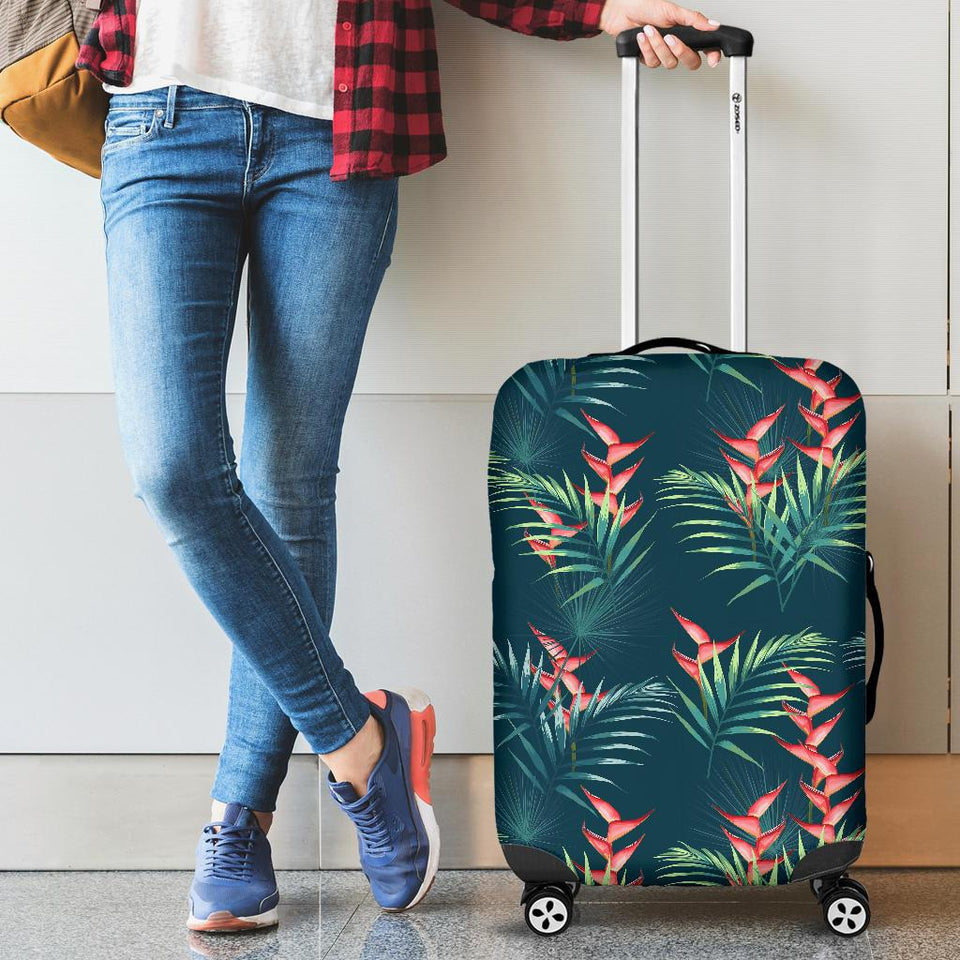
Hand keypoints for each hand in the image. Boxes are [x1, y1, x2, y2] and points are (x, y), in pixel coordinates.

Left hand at [598, 0, 721, 69]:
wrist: (622, 12)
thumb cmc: (646, 7)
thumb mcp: (672, 10)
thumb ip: (693, 20)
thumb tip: (713, 24)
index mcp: (687, 33)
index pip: (705, 48)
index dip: (712, 55)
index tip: (712, 60)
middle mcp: (677, 45)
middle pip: (691, 61)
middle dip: (680, 51)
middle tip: (670, 38)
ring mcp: (663, 53)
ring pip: (669, 63)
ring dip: (658, 46)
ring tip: (649, 30)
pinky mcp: (649, 59)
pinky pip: (653, 62)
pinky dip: (646, 48)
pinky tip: (641, 37)